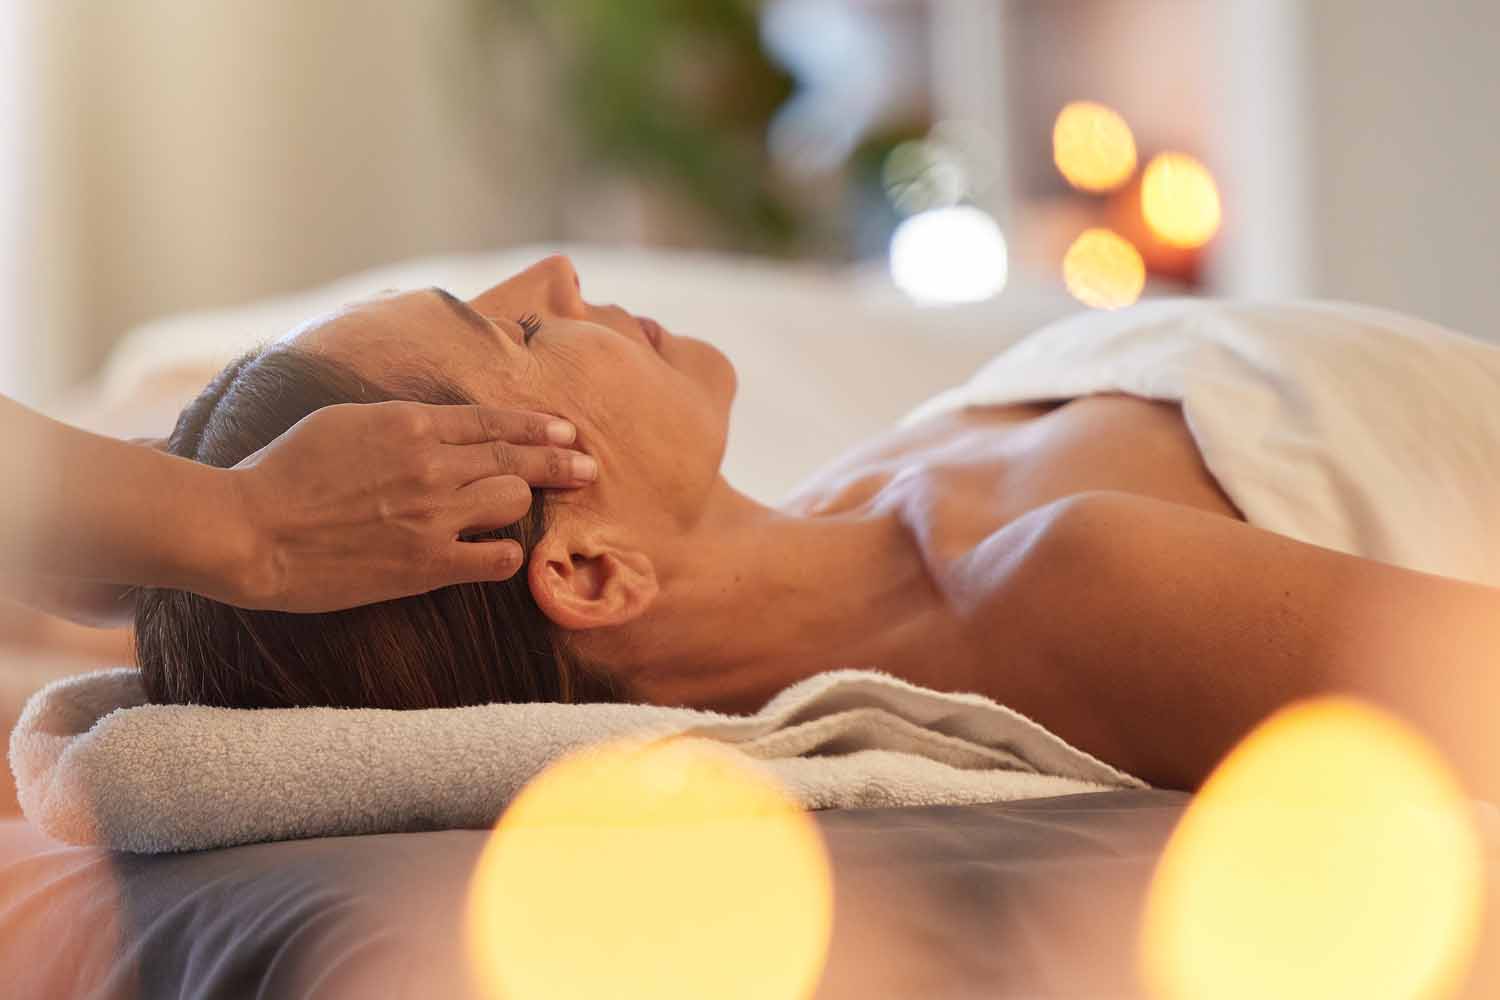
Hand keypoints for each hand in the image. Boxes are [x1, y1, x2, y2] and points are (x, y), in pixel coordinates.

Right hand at [222, 401, 596, 611]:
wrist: (252, 530)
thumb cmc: (284, 470)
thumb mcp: (344, 420)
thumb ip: (400, 421)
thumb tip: (436, 424)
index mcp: (410, 423)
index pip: (493, 421)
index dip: (537, 426)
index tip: (566, 431)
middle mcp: (432, 465)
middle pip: (517, 458)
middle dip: (560, 461)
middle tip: (589, 467)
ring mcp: (433, 516)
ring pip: (513, 500)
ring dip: (529, 501)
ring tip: (541, 505)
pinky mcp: (426, 565)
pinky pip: (494, 558)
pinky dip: (508, 553)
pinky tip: (506, 552)